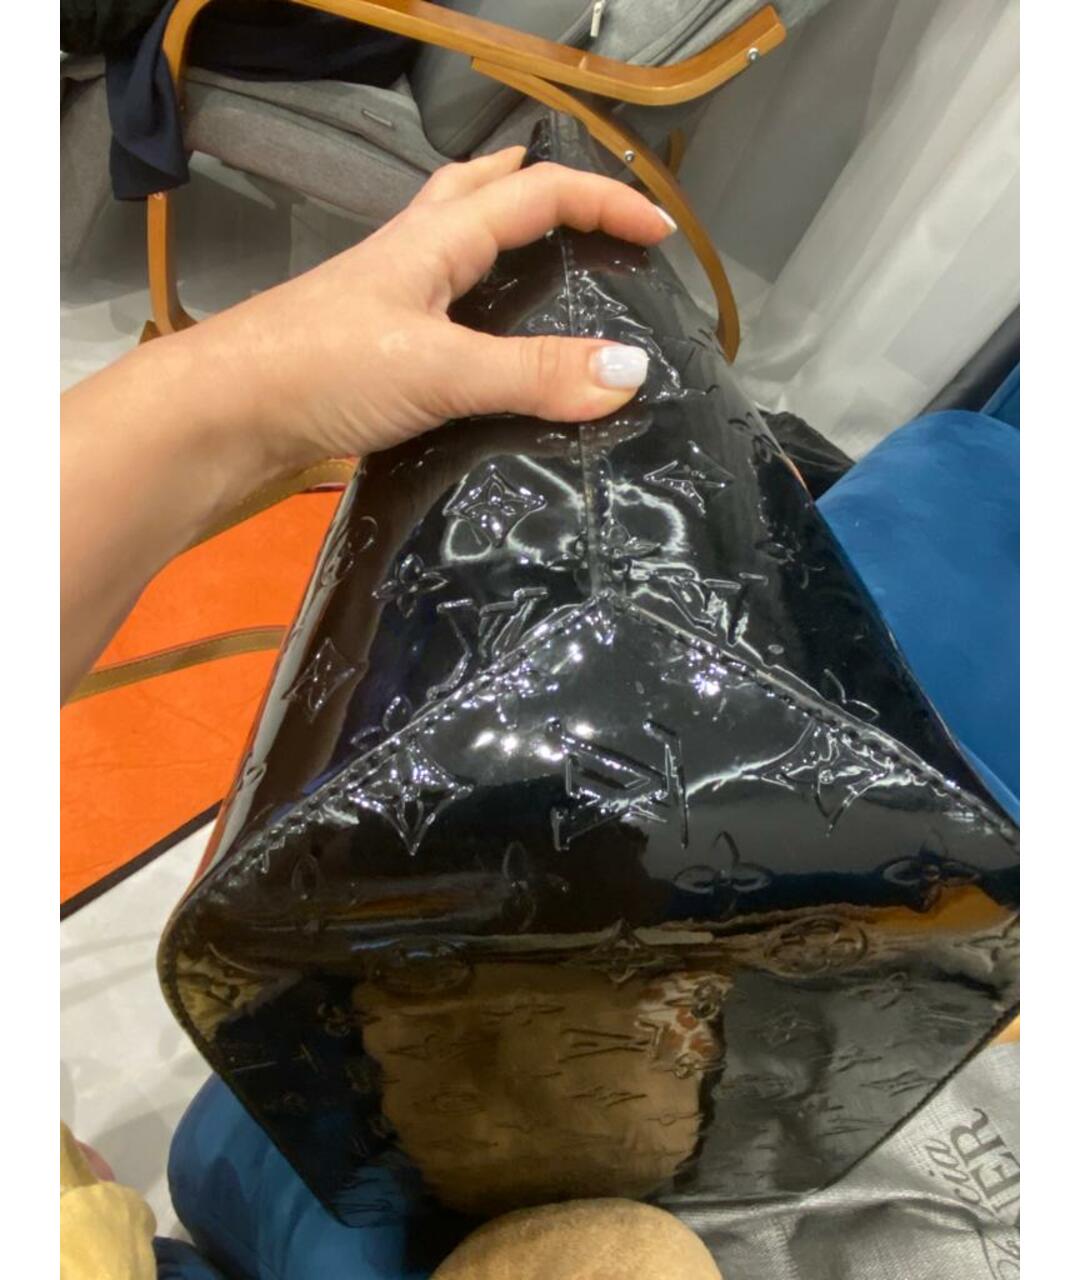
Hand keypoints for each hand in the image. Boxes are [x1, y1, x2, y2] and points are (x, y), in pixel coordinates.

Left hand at [60, 149, 672, 697]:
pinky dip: (479, 303)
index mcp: (437, 238)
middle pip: (485, 191)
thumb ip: (534, 374)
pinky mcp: (373, 345)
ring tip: (548, 264)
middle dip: (546, 190)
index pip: (540, 194)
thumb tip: (632, 373)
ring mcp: (388, 297)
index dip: (606, 201)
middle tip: (594, 217)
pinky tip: (487, 348)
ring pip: (457, 241)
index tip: (661, 232)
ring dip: (506, 235)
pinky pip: (442, 303)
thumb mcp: (441, 369)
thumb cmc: (324, 370)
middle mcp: (413, 253)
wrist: (224, 414)